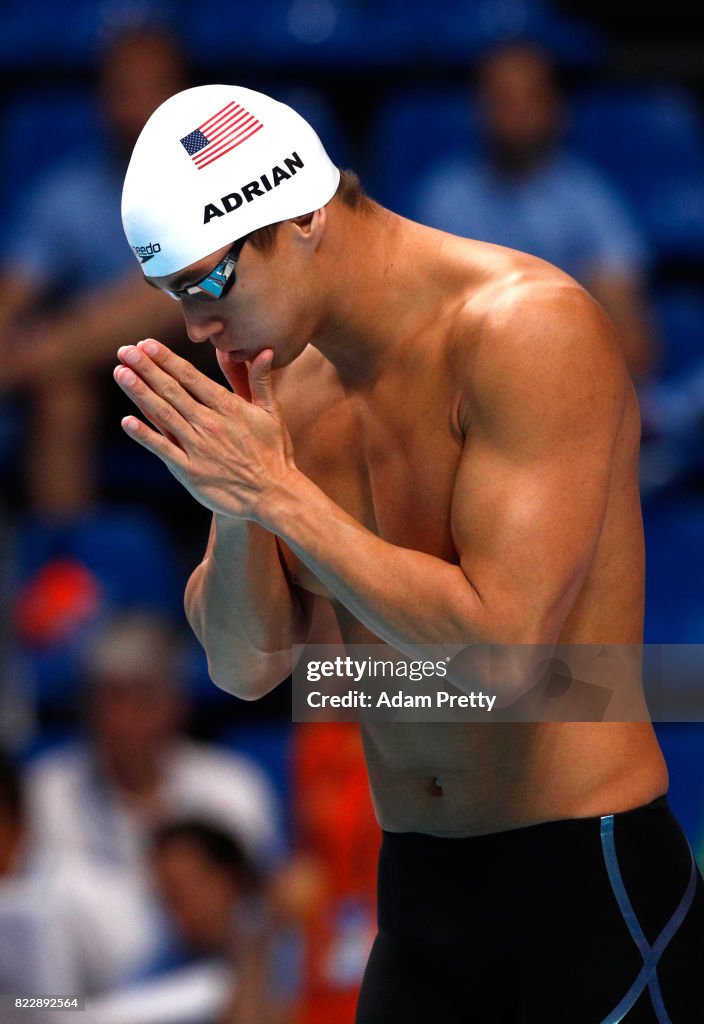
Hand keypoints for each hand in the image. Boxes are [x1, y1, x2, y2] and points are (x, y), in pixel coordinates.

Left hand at [114, 339, 296, 520]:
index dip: (167, 360)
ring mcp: (198, 448)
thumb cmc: (273, 452)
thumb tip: (263, 351)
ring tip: (121, 373)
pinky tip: (127, 421)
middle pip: (173, 392)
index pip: (191, 378)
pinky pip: (164, 450)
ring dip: (140, 393)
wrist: (273, 494)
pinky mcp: (190, 472)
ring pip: (164, 415)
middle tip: (125, 350)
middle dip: (147, 369)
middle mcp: (210, 424)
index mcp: (228, 408)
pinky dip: (145, 436)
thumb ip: (261, 381)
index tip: (147, 344)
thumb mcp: (271, 413)